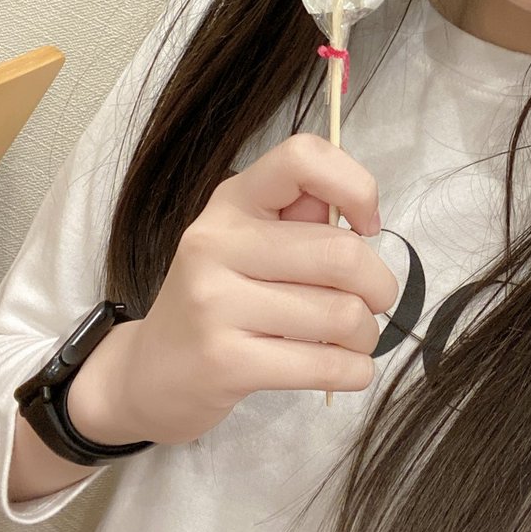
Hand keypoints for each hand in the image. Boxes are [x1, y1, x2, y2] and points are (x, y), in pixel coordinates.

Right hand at [67, 134, 396, 446]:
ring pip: (340, 314)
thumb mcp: (250, 243)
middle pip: (340, 253)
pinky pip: (323, 366)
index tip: (366, 225)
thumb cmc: (222, 299)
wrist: (151, 373)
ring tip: (354, 338)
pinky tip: (349, 368)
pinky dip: (355, 370)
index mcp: (232, 201)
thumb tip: (361, 216)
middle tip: (375, 301)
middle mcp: (216, 243)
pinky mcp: (224, 362)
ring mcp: (214, 303)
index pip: (302, 158)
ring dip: (367, 334)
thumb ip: (303, 220)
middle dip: (379, 285)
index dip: (355, 186)